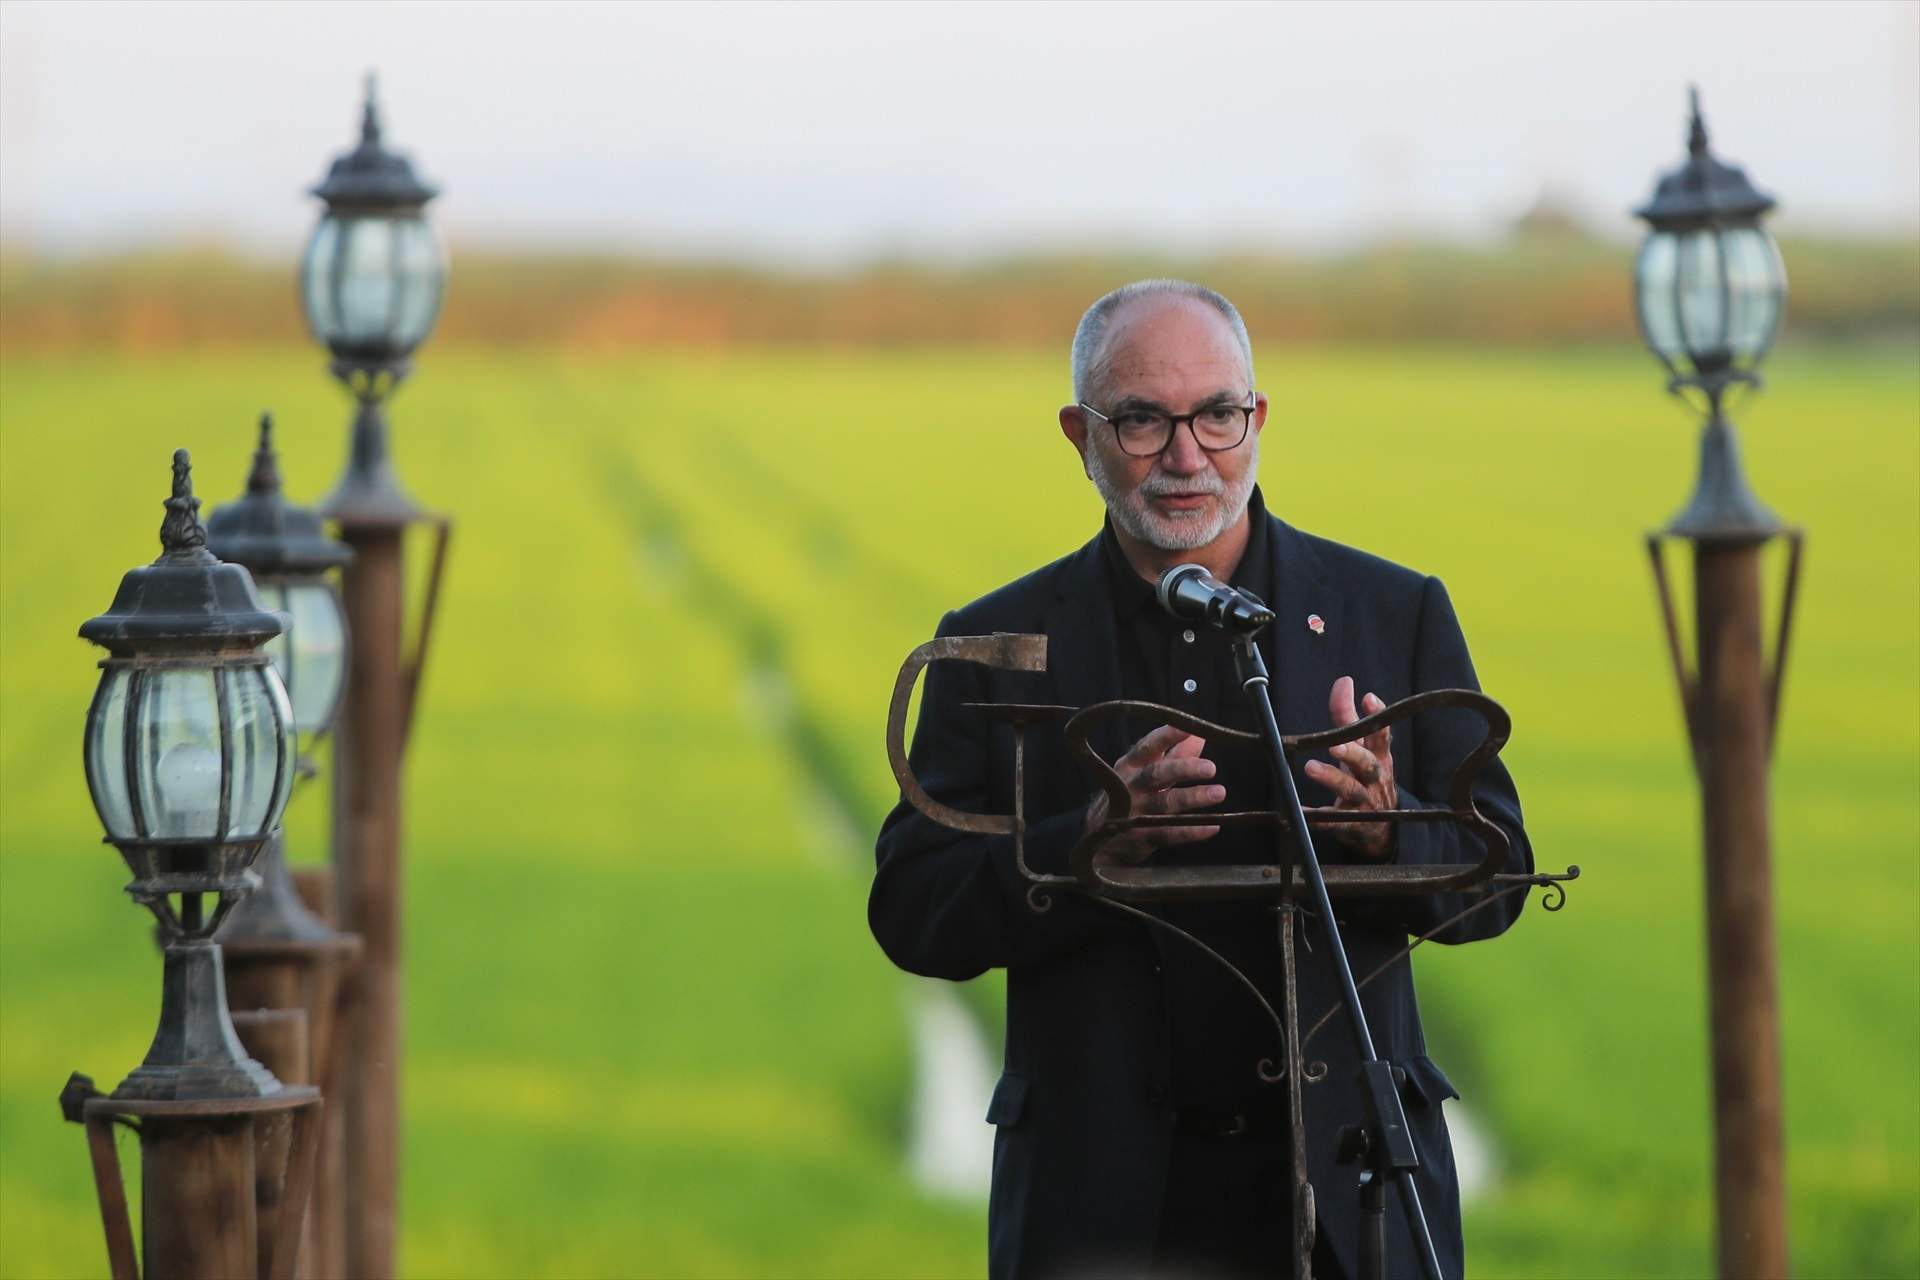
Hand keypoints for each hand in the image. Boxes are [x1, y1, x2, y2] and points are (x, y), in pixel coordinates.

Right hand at [1086, 726, 1224, 866]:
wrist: (1098, 842)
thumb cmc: (1125, 797)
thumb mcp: (1142, 773)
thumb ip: (1172, 755)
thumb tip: (1199, 735)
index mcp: (1130, 766)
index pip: (1148, 746)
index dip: (1168, 735)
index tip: (1190, 728)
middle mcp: (1130, 786)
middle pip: (1156, 773)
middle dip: (1183, 768)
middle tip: (1211, 767)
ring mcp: (1134, 813)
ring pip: (1164, 803)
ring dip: (1192, 797)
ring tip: (1219, 792)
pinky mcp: (1142, 837)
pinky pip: (1169, 834)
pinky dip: (1191, 831)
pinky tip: (1212, 827)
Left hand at [1303, 676, 1396, 858]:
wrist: (1383, 828)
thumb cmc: (1367, 777)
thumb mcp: (1362, 749)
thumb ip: (1349, 717)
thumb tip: (1344, 681)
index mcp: (1379, 757)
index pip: (1382, 735)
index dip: (1378, 717)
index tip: (1369, 698)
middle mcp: (1375, 778)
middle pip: (1368, 764)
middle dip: (1353, 752)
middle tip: (1335, 745)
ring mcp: (1365, 802)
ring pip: (1350, 790)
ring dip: (1331, 778)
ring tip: (1311, 767)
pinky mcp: (1351, 824)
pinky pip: (1334, 821)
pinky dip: (1319, 818)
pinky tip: (1301, 812)